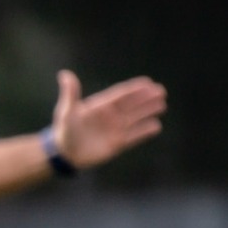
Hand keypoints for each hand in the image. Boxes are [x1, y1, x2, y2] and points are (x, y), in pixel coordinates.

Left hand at [51, 70, 167, 169]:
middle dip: (146, 98)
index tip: (148, 82)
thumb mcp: (66, 110)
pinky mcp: (116, 144)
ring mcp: (115, 130)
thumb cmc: (64, 129)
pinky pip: (134, 137)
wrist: (64, 153)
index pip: (122, 94)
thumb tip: (65, 74)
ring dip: (148, 111)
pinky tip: (156, 126)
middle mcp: (111, 116)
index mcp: (101, 105)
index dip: (135, 89)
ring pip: (136, 118)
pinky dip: (144, 131)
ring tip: (163, 105)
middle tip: (161, 91)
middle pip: (132, 105)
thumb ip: (70, 93)